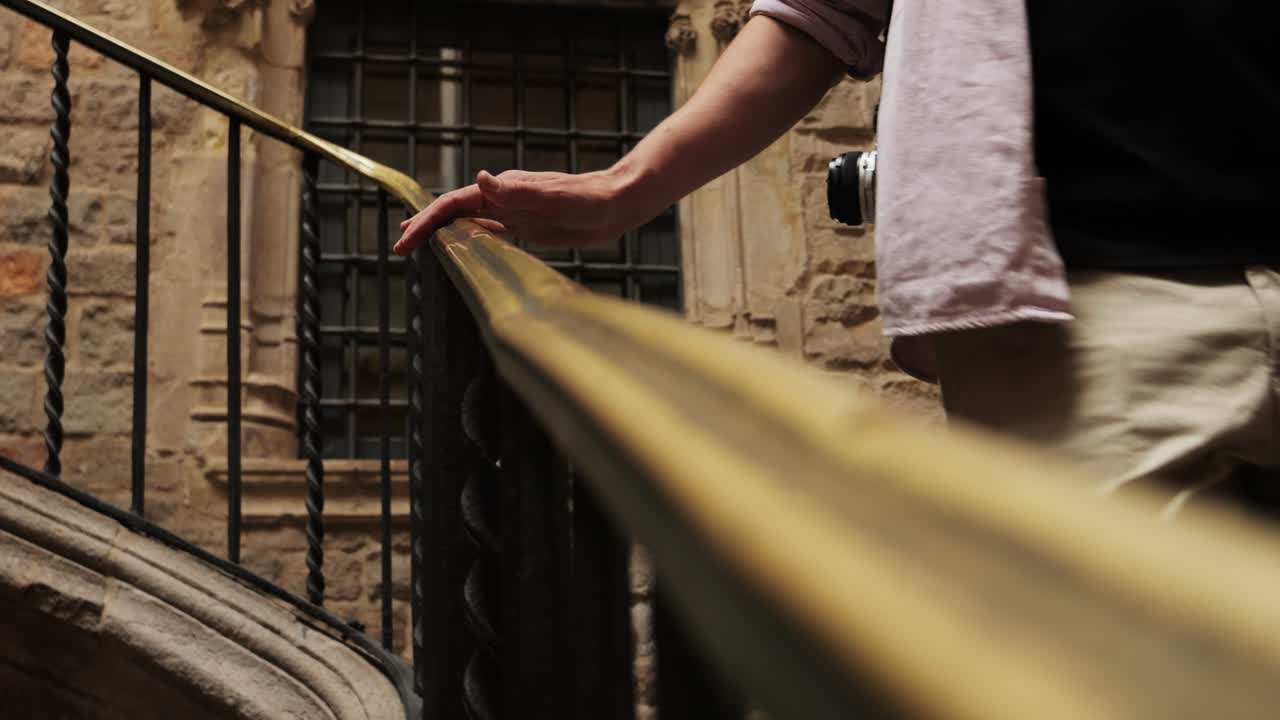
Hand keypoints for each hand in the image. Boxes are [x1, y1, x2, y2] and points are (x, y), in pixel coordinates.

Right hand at [394, 168, 630, 255]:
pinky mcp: (528, 224)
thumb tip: (480, 178)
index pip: (454, 204)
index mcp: (505, 190)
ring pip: (469, 221)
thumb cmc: (591, 200)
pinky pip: (490, 230)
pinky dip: (469, 237)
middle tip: (401, 247)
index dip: (427, 220)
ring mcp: (515, 211)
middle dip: (426, 226)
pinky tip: (463, 246)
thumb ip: (518, 191)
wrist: (618, 203)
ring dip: (443, 232)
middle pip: (455, 211)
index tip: (406, 240)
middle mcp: (505, 198)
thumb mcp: (554, 197)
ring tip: (420, 244)